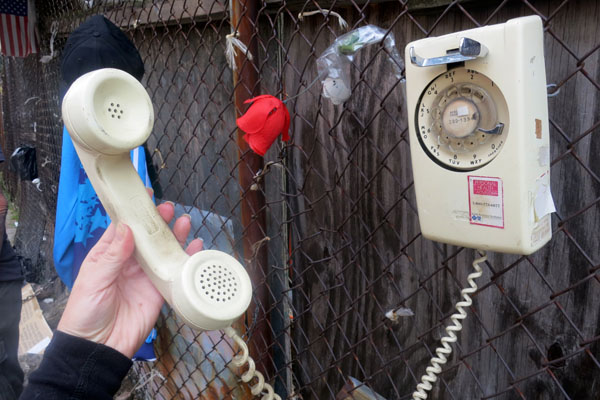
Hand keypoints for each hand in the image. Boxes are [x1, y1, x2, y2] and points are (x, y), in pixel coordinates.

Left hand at [57, 201, 203, 357]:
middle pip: (147, 237)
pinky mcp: (160, 292)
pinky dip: (186, 260)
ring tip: (185, 222)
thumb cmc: (85, 313)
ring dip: (175, 236)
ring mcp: (146, 276)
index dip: (133, 212)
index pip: (123, 228)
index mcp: (108, 255)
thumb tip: (127, 229)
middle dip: (158, 222)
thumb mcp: (94, 280)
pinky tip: (195, 247)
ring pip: (163, 251)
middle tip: (168, 209)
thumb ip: (112, 256)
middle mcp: (129, 263)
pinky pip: (175, 272)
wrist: (98, 348)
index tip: (144, 196)